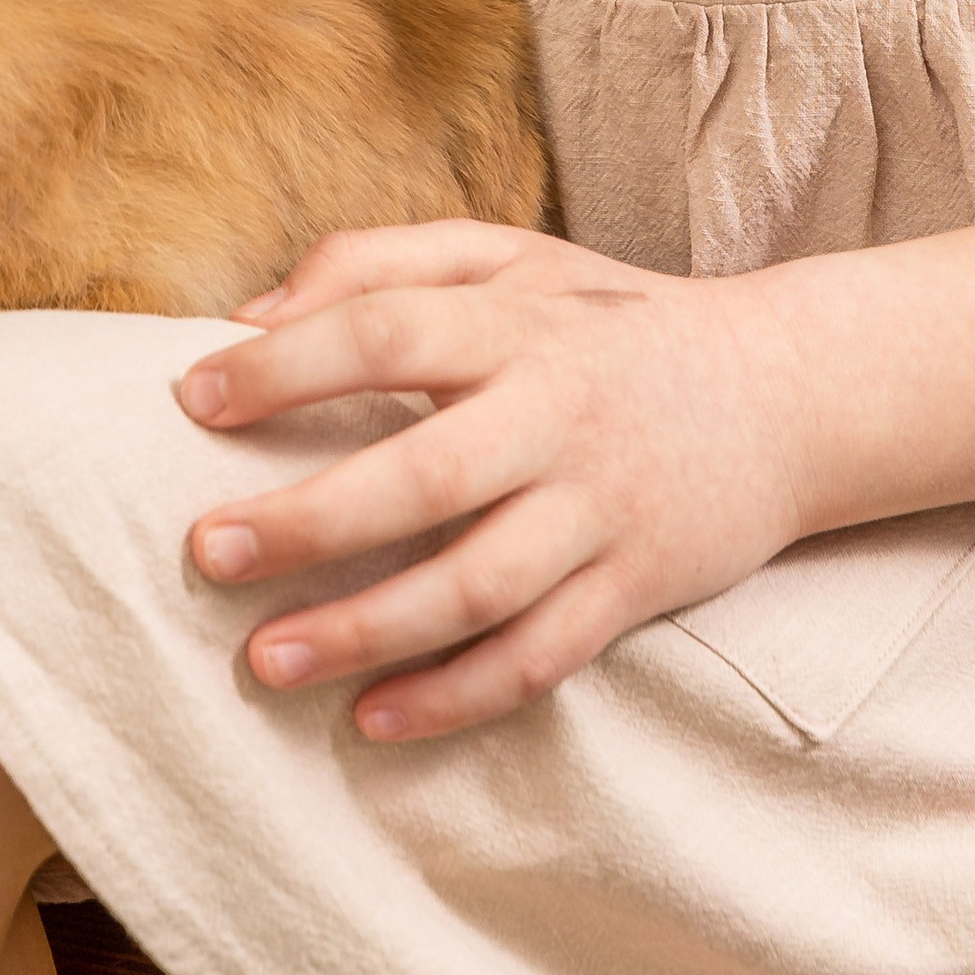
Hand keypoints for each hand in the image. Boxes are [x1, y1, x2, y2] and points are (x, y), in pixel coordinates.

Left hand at [176, 223, 810, 742]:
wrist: (781, 391)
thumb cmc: (605, 321)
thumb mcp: (509, 257)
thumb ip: (379, 261)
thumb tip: (248, 313)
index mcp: (516, 322)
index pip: (387, 332)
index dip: (287, 365)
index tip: (192, 398)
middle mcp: (558, 413)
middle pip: (425, 473)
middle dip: (309, 519)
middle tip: (205, 550)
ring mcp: (599, 509)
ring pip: (477, 586)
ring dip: (367, 629)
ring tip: (265, 658)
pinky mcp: (634, 587)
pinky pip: (539, 658)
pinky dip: (455, 696)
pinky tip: (373, 717)